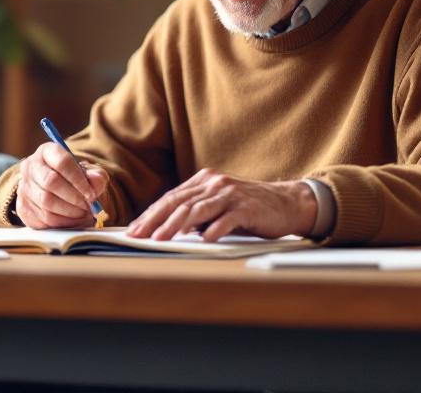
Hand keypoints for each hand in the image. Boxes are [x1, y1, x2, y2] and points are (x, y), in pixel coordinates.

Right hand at [14, 142, 108, 228]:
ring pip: (46, 202)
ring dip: (69, 211)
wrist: (58, 192)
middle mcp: (30, 166)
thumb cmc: (75, 180)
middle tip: (87, 206)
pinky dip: (62, 222)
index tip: (91, 194)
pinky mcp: (22, 208)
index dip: (78, 179)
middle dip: (73, 197)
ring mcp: (24, 187)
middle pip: (51, 182)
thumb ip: (96, 176)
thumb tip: (95, 181)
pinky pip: (42, 218)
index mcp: (47, 152)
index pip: (62, 162)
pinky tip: (72, 220)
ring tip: (83, 213)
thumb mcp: (89, 173)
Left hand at [126, 169, 318, 241]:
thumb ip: (196, 212)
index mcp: (204, 181)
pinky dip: (213, 230)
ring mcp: (230, 194)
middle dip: (155, 220)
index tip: (134, 229)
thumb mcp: (218, 205)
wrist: (286, 203)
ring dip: (175, 226)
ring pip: (196, 210)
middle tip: (139, 235)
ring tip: (160, 239)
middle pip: (178, 202)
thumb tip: (165, 228)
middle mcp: (215, 184)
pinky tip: (202, 240)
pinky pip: (226, 219)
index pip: (171, 198)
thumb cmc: (249, 208)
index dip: (150, 214)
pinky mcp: (247, 207)